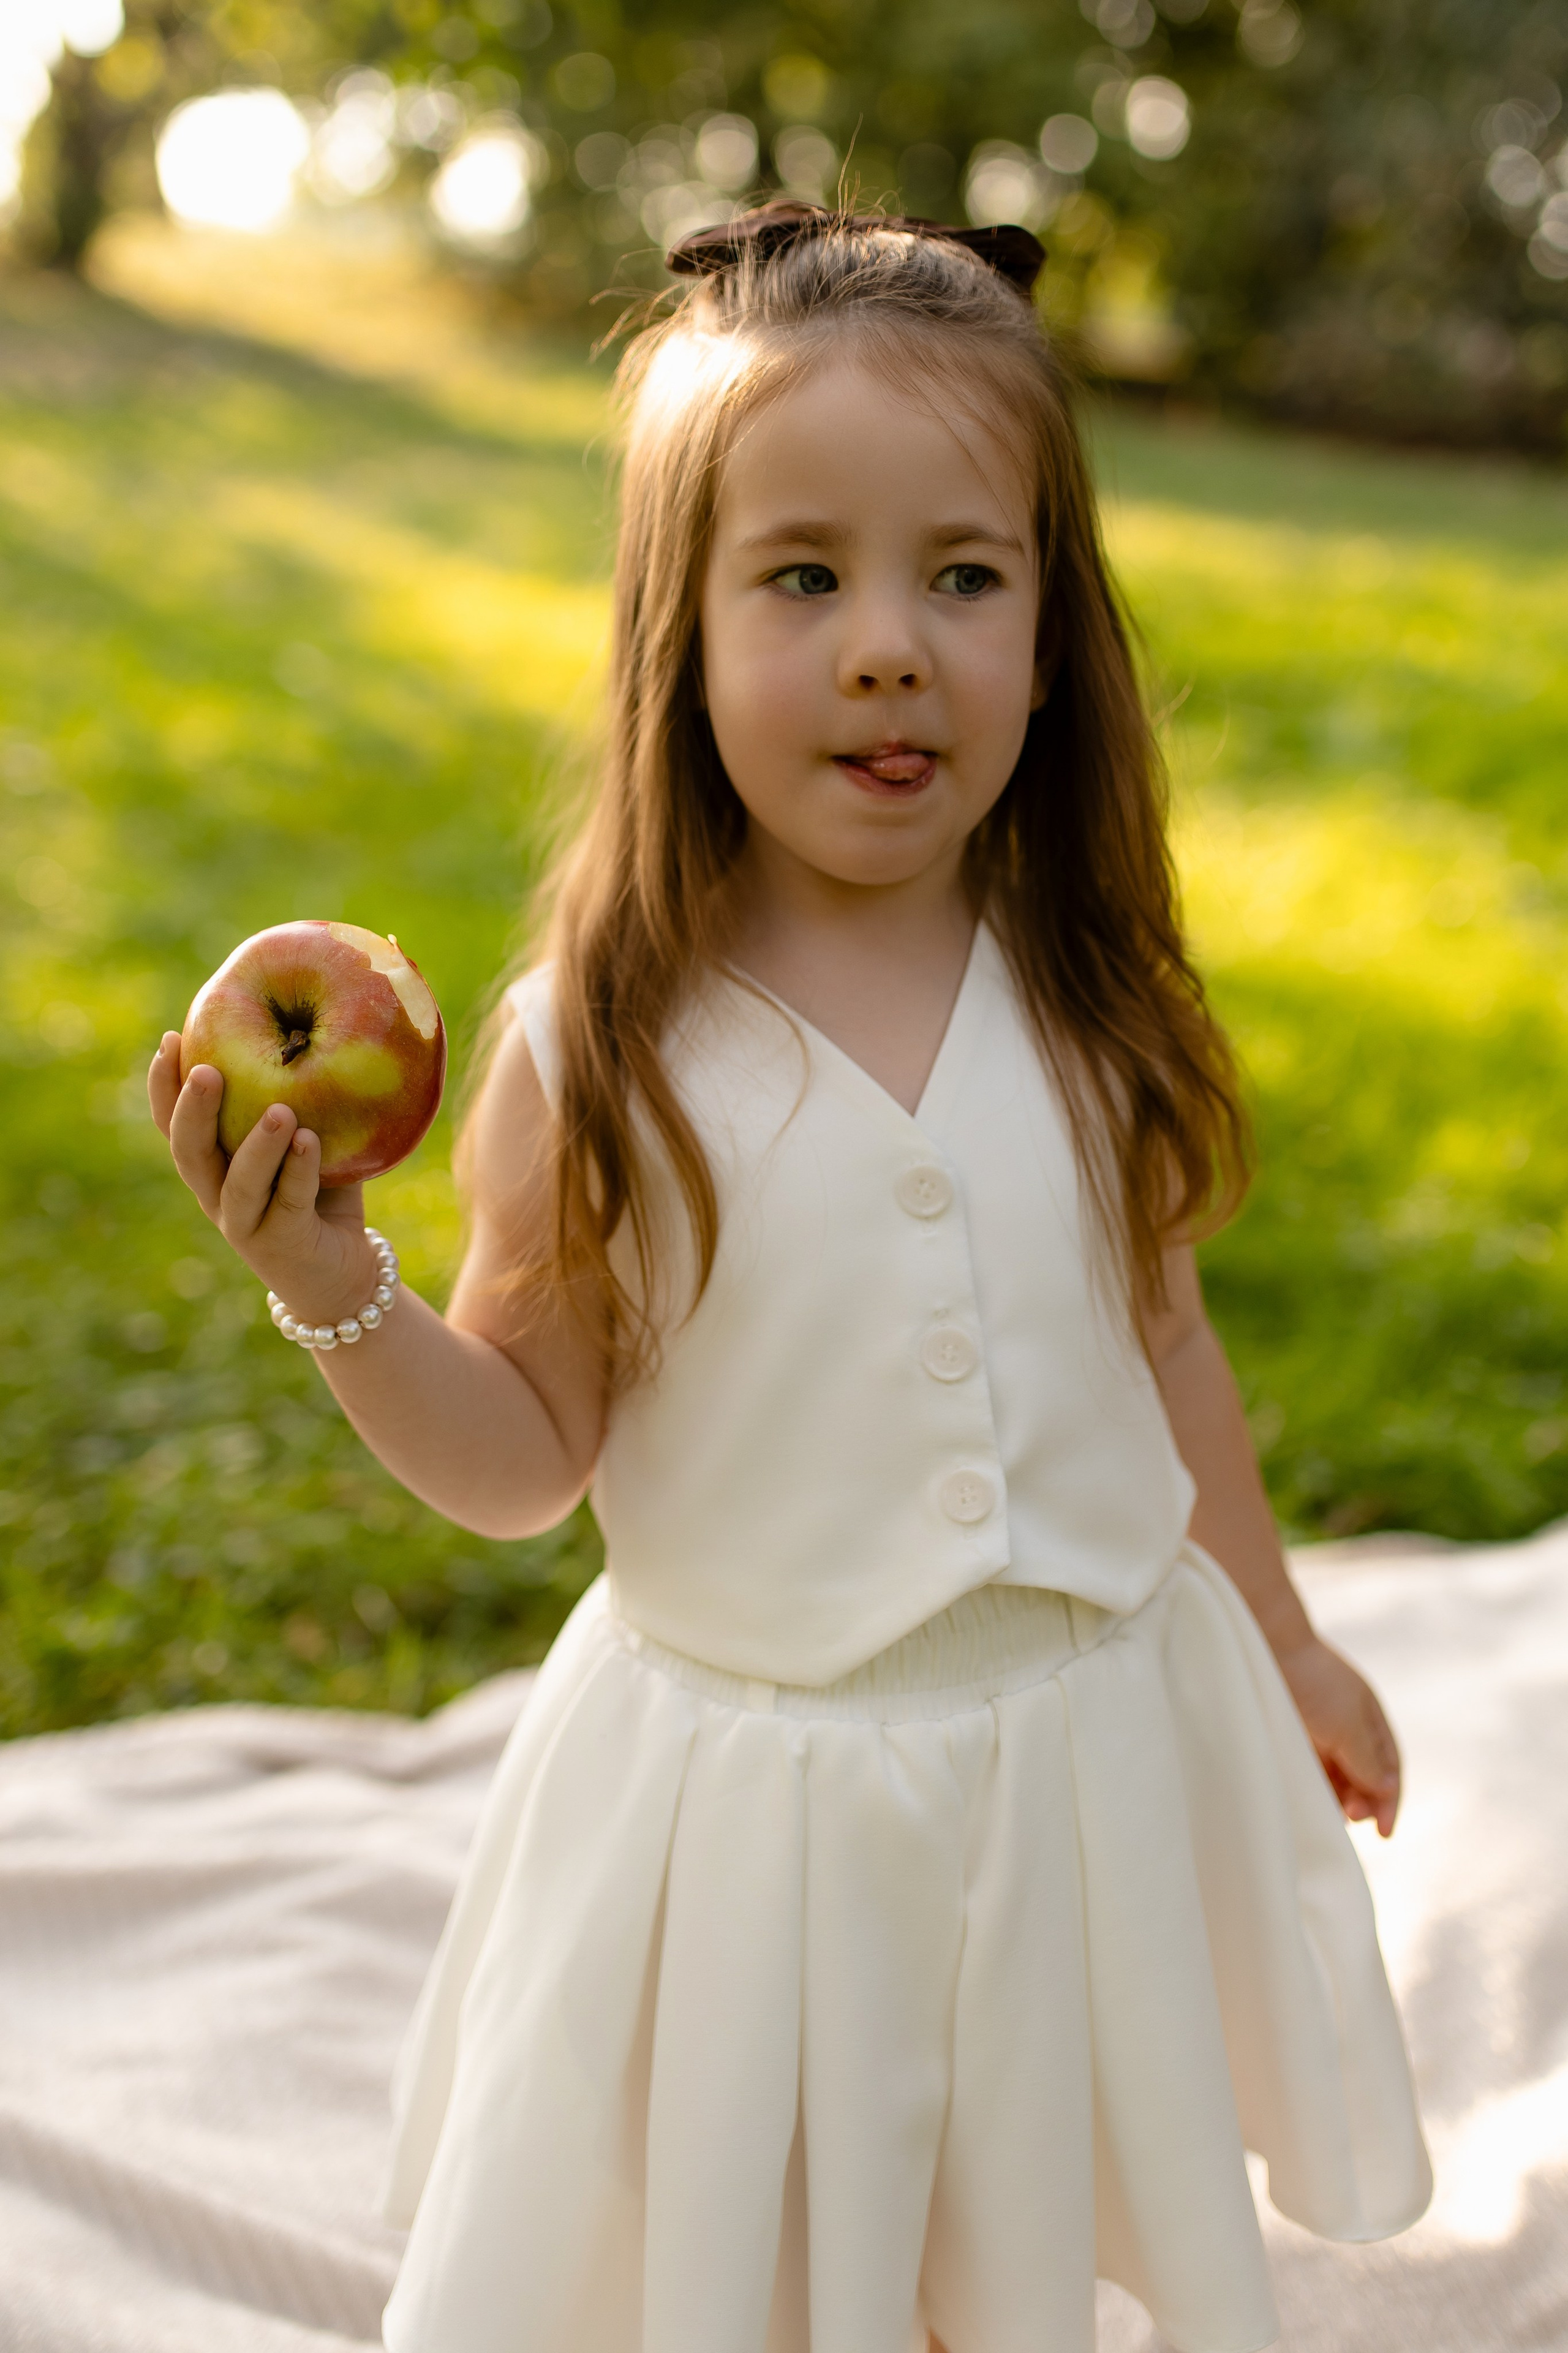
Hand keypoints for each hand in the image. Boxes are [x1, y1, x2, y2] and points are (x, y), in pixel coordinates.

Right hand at [148, 1031, 378, 1325]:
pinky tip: (311, 1140)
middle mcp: (217, 1195)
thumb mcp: (309, 1140)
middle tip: (207, 1070)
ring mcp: (246, 1224)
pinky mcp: (282, 1245)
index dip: (164, 1086)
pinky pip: (288, 1202)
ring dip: (256, 1144)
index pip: (173, 1125)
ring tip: (281, 1111)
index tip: (170, 1038)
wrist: (342, 1276)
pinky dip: (299, 1170)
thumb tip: (314, 1027)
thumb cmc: (321, 1196)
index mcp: (213, 1166)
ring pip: (238, 1183)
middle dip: (193, 1110)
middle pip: (189, 1152)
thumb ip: (304, 1098)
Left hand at [1274, 1632, 1400, 1837]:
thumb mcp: (1348, 1725)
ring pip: (1337, 1776)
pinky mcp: (1291, 1735)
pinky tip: (1312, 1804)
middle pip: (1364, 1776)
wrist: (1263, 1644)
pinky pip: (1310, 1770)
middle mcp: (1347, 1725)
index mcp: (1369, 1718)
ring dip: (1340, 1799)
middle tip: (1352, 1819)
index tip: (1384, 1834)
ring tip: (1333, 1817)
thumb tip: (1385, 1791)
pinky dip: (1316, 1789)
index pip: (1388, 1767)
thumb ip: (1368, 1760)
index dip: (1389, 1800)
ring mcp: (1318, 1730)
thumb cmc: (1312, 1681)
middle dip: (1364, 1802)